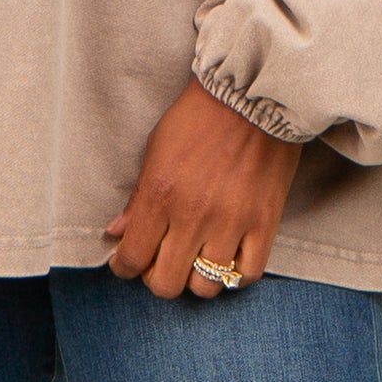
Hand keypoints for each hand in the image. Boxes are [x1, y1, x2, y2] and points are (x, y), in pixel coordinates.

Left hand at [103, 75, 303, 297]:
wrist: (251, 94)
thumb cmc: (198, 115)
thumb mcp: (156, 147)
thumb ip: (137, 196)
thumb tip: (117, 233)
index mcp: (160, 192)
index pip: (133, 258)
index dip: (125, 267)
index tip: (128, 262)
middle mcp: (193, 214)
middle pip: (166, 283)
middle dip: (157, 276)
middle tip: (161, 259)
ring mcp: (230, 222)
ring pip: (205, 287)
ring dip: (196, 277)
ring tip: (195, 257)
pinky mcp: (264, 223)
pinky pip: (246, 275)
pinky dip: (234, 274)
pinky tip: (227, 257)